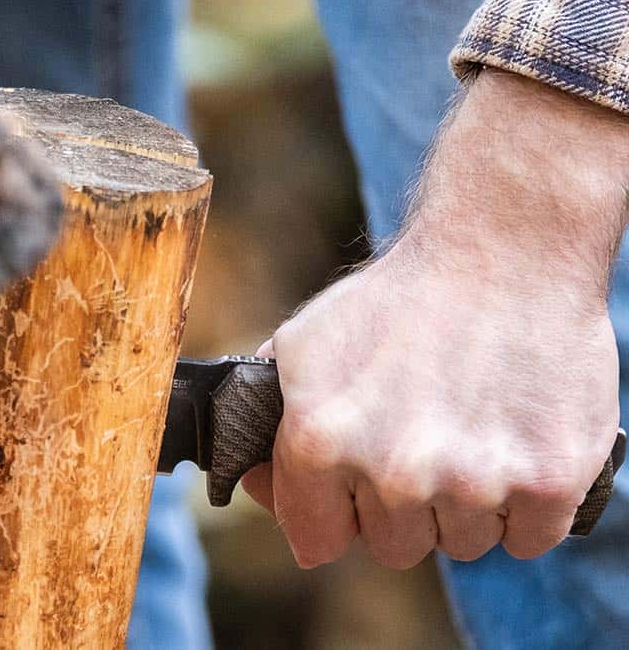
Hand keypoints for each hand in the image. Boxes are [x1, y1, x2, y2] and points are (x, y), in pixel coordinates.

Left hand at [241, 70, 628, 568]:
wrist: (503, 251)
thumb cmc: (397, 299)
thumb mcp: (304, 344)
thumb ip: (269, 418)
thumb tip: (249, 475)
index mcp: (321, 441)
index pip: (317, 541)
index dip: (334, 514)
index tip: (352, 491)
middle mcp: (395, 472)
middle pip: (393, 547)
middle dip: (400, 506)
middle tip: (421, 440)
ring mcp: (475, 481)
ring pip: (461, 543)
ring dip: (465, 504)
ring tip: (469, 428)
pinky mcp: (549, 482)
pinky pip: (527, 538)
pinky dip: (527, 506)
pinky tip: (514, 443)